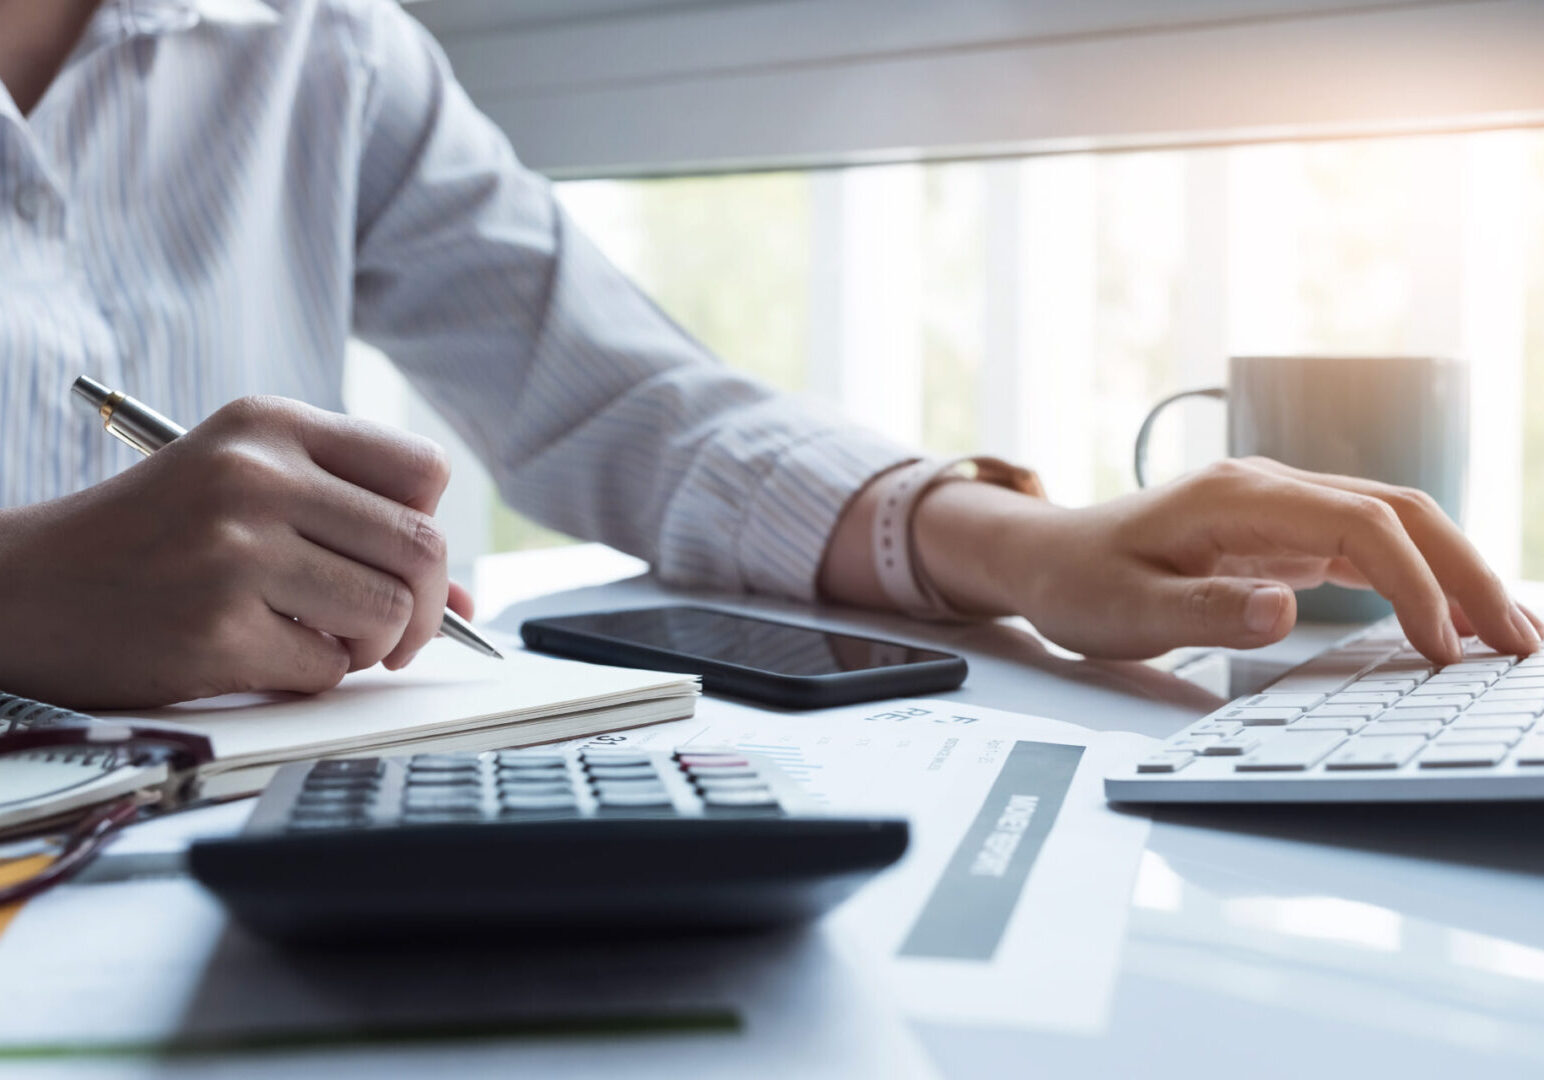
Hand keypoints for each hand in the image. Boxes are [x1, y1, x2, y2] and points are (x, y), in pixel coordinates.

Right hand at [0, 396, 472, 707]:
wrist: (24, 588)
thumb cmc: (151, 538)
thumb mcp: (247, 494)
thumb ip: (359, 528)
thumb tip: (470, 602)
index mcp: (270, 426)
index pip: (422, 470)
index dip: (427, 523)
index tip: (401, 555)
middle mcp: (257, 477)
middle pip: (423, 547)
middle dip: (428, 606)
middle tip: (397, 631)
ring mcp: (236, 552)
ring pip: (388, 613)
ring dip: (373, 645)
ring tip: (324, 637)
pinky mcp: (216, 629)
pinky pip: (328, 668)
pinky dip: (313, 674)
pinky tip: (264, 652)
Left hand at [873, 457, 1538, 664]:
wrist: (1043, 556)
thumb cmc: (1078, 582)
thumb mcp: (1127, 609)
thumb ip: (1204, 610)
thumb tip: (1285, 611)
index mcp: (1236, 498)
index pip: (1358, 524)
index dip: (1414, 582)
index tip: (1442, 648)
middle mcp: (1268, 488)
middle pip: (1397, 511)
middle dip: (1466, 571)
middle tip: (1519, 643)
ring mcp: (1279, 507)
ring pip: (1392, 523)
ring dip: (1454, 572)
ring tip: (1507, 636)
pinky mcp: (1280, 533)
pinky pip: (1366, 545)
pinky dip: (1416, 577)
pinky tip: (1448, 619)